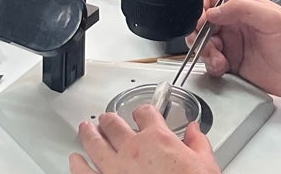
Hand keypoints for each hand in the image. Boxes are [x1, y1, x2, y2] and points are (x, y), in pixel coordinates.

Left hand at [70, 106, 218, 173]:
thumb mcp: (205, 165)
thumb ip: (198, 144)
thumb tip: (195, 130)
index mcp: (157, 139)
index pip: (145, 114)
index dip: (142, 112)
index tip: (141, 115)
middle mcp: (133, 149)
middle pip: (114, 124)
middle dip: (109, 120)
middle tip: (106, 119)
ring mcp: (115, 167)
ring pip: (94, 143)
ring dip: (89, 134)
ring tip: (86, 129)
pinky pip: (84, 172)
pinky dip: (78, 165)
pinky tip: (75, 160)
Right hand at [193, 0, 280, 102]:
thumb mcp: (271, 18)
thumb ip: (241, 8)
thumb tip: (212, 11)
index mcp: (242, 7)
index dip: (200, 9)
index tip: (202, 22)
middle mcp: (233, 24)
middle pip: (202, 23)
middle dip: (199, 34)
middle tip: (208, 44)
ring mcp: (232, 45)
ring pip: (203, 44)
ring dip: (205, 52)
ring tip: (219, 59)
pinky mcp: (232, 64)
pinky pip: (211, 63)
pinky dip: (211, 66)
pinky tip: (223, 68)